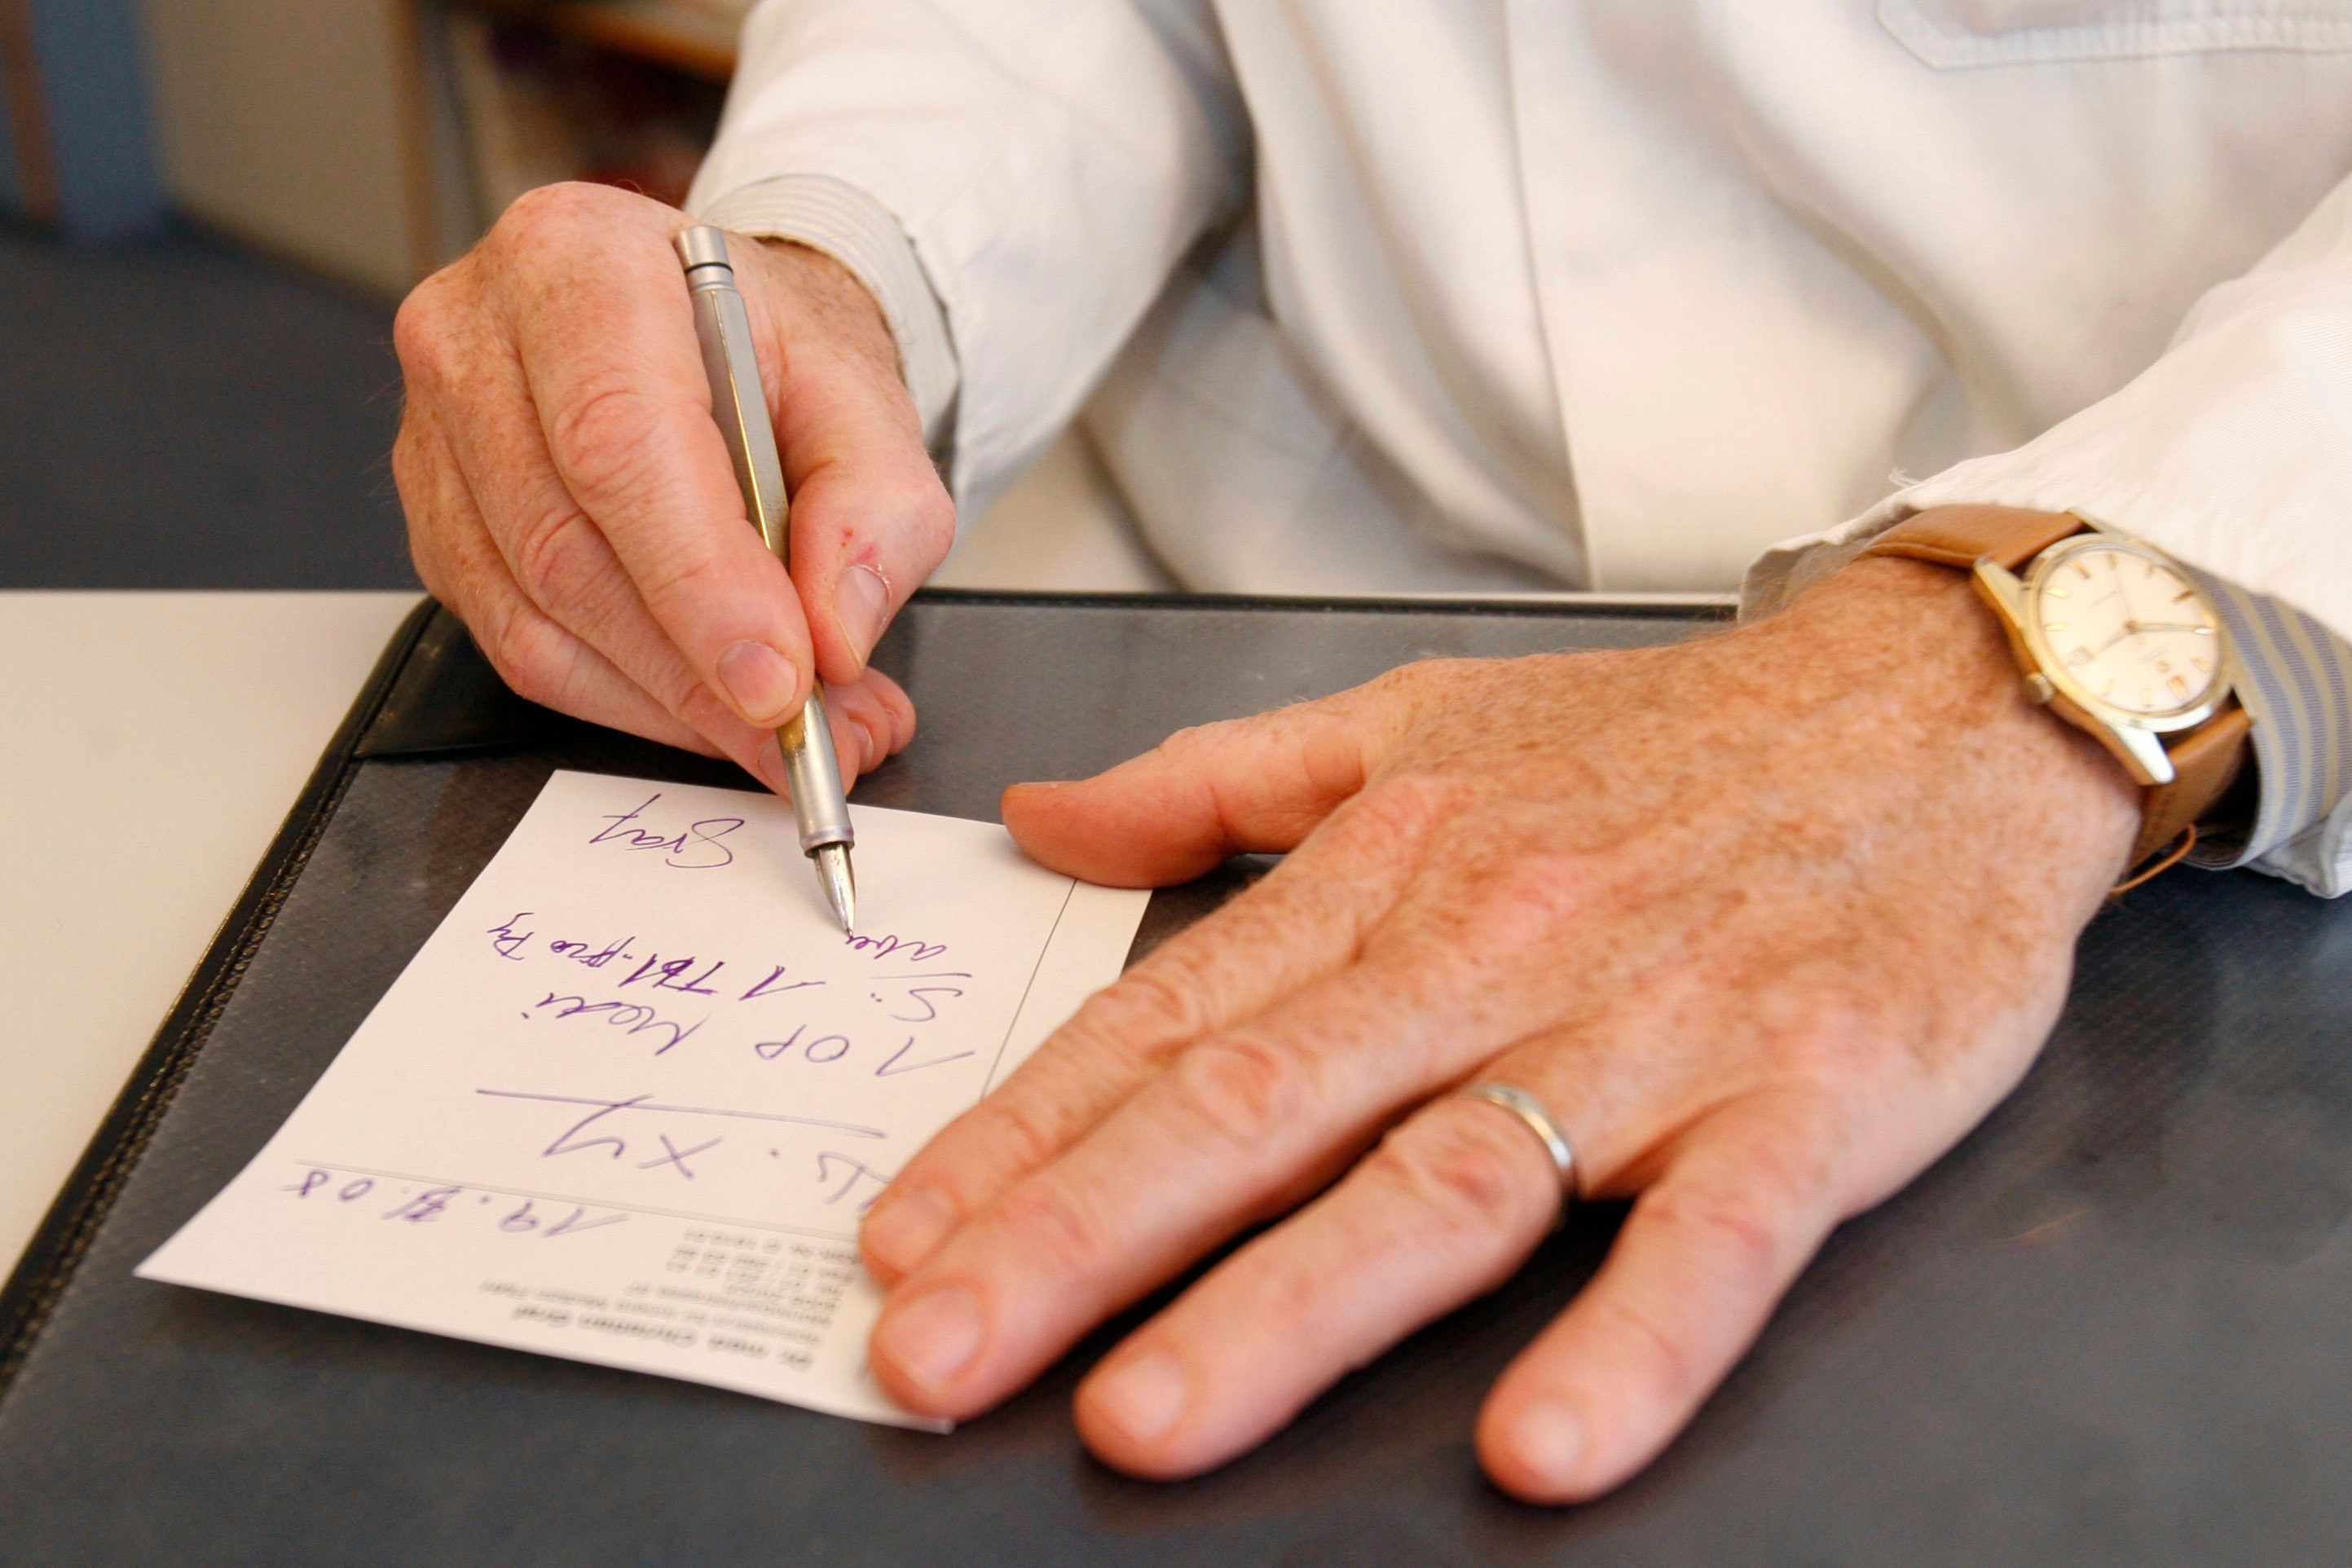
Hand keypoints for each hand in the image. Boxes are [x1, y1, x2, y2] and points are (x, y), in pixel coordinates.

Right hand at [392, 183, 949, 787]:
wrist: (713, 336)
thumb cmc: (770, 356)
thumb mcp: (867, 408)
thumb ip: (875, 515)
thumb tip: (833, 635)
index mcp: (586, 263)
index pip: (620, 445)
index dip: (700, 583)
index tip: (781, 682)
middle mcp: (480, 336)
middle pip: (568, 546)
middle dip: (698, 670)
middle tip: (808, 730)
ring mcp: (436, 433)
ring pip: (535, 617)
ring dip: (666, 700)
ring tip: (777, 725)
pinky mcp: (436, 521)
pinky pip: (514, 645)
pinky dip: (622, 697)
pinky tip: (699, 699)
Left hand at [854, 551, 2141, 1502]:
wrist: (1937, 707)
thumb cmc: (1671, 739)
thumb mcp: (1424, 716)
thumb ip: (1220, 780)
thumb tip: (1045, 817)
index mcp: (1395, 869)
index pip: (1171, 1020)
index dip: (1023, 1137)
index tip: (901, 1233)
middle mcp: (1496, 952)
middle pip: (1259, 1111)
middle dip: (1078, 1241)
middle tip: (934, 1351)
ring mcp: (1649, 1032)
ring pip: (1441, 1182)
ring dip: (1285, 1312)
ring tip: (1143, 1421)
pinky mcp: (1807, 1098)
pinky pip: (1712, 1237)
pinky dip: (1630, 1340)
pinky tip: (1538, 1444)